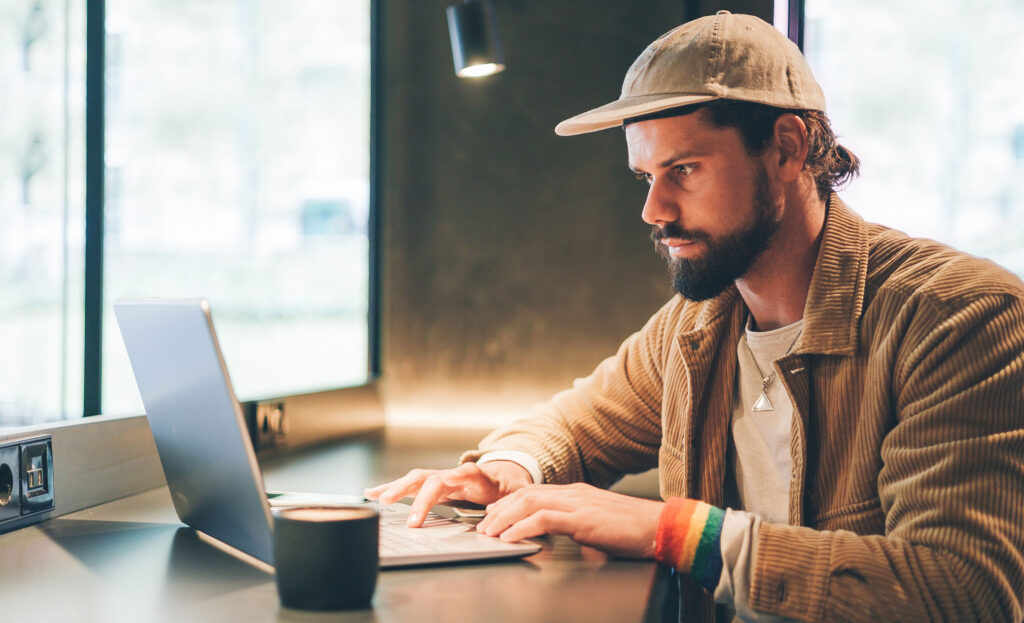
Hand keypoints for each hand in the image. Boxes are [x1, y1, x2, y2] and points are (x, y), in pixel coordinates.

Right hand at [364, 461, 532, 526]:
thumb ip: (508, 502)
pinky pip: (409, 486)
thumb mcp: (513, 496)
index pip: (466, 473)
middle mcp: (453, 475)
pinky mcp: (430, 485)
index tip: (448, 479)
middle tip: (396, 504)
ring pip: (415, 480)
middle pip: (431, 478)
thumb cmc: (505, 489)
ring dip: (396, 489)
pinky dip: (389, 488)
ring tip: (377, 498)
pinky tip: (370, 492)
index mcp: (476, 478)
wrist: (501, 478)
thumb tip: (499, 513)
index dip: (457, 476)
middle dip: (413, 491)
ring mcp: (440, 479)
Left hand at [476, 483, 663, 558]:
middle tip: (483, 526)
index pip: (534, 492)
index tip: (493, 515)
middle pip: (525, 494)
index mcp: (577, 493)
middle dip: (500, 510)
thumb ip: (577, 525)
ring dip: (504, 518)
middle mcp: (574, 493)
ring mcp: (578, 503)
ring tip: (489, 532)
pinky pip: (544, 519)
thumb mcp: (598, 524)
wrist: (661, 527)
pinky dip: (522, 527)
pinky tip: (511, 537)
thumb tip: (561, 536)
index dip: (509, 503)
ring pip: (529, 503)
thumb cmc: (635, 531)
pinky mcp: (583, 519)